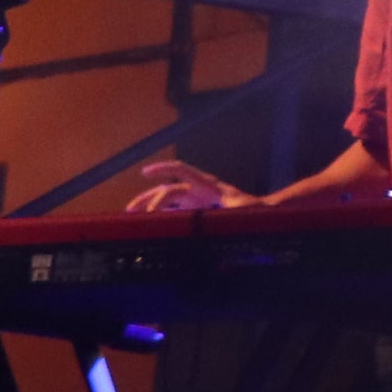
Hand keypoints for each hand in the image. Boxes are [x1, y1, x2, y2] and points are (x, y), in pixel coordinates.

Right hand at [125, 158, 251, 215]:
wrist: (261, 213)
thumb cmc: (254, 209)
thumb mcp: (244, 207)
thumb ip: (234, 205)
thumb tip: (228, 204)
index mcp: (207, 185)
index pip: (181, 170)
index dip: (163, 168)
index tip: (145, 172)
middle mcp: (198, 190)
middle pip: (167, 189)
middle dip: (148, 198)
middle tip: (132, 212)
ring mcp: (195, 199)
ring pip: (166, 198)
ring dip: (148, 204)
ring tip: (131, 213)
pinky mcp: (195, 209)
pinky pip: (173, 210)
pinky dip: (160, 214)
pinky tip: (148, 222)